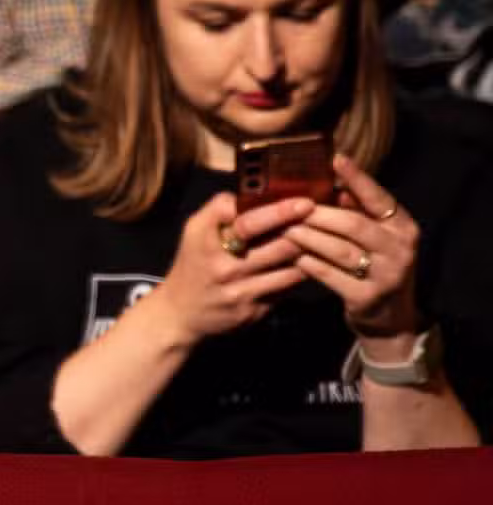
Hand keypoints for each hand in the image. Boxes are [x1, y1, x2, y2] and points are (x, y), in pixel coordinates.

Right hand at [142, 191, 313, 345]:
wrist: (179, 313)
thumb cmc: (193, 264)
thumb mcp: (194, 231)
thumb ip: (220, 210)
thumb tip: (255, 190)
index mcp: (205, 240)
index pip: (246, 221)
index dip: (278, 211)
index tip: (303, 202)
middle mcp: (222, 267)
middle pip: (277, 245)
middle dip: (304, 231)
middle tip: (325, 219)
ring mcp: (239, 291)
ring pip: (290, 268)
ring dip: (308, 253)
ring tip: (323, 240)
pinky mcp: (253, 311)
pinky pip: (287, 289)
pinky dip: (300, 275)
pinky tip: (307, 265)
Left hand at [285, 154, 421, 339]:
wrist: (389, 318)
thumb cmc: (374, 265)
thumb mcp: (375, 237)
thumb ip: (358, 211)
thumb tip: (332, 183)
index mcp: (403, 226)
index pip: (379, 197)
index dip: (357, 178)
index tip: (335, 159)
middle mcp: (400, 248)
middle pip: (353, 224)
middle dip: (317, 214)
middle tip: (289, 206)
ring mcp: (386, 274)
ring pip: (339, 249)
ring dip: (307, 237)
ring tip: (284, 228)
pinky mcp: (366, 297)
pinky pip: (330, 275)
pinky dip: (308, 262)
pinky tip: (292, 255)